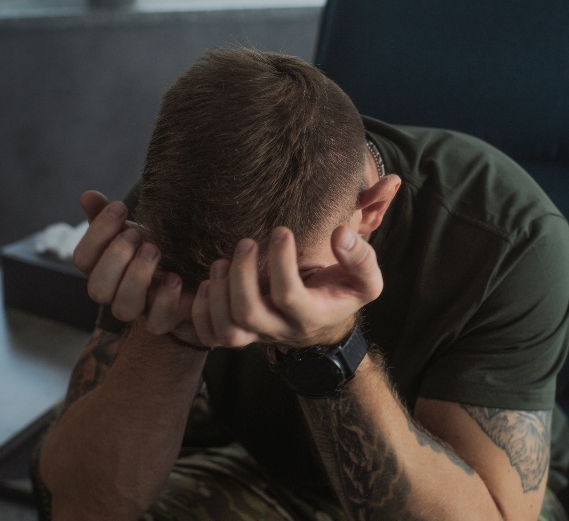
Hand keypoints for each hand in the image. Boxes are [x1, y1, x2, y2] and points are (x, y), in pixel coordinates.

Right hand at [71, 190, 198, 342]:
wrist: (188, 266)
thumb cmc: (152, 244)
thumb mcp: (131, 226)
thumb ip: (107, 213)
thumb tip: (88, 196)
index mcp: (100, 268)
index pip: (82, 259)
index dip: (97, 233)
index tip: (121, 207)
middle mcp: (114, 293)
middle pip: (97, 290)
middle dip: (117, 257)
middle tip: (139, 235)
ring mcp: (138, 309)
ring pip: (123, 309)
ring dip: (138, 277)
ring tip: (156, 250)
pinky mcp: (163, 319)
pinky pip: (157, 323)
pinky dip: (165, 299)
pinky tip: (175, 276)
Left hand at [190, 226, 382, 348]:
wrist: (325, 321)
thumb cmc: (342, 291)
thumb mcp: (366, 279)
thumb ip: (361, 257)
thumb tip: (340, 234)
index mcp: (312, 315)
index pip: (288, 295)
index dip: (281, 262)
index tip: (281, 231)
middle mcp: (281, 329)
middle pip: (249, 313)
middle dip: (241, 275)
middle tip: (246, 243)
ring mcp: (258, 334)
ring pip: (227, 329)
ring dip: (218, 292)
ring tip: (222, 262)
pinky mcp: (241, 332)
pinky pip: (211, 336)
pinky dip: (202, 311)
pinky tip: (208, 282)